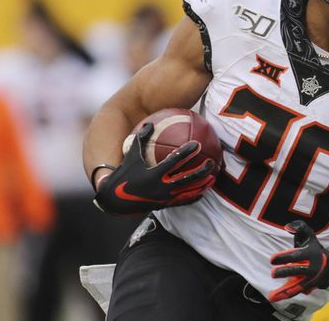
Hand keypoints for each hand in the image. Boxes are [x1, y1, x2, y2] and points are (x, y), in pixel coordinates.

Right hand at [93, 123, 215, 214]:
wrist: (116, 200)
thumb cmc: (124, 175)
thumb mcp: (131, 156)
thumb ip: (141, 139)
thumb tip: (149, 123)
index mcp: (153, 174)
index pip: (174, 162)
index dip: (186, 152)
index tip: (197, 144)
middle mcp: (161, 188)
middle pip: (186, 179)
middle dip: (201, 171)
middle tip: (211, 162)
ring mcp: (164, 198)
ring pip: (188, 192)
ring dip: (201, 185)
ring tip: (213, 178)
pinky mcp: (165, 206)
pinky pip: (183, 201)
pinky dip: (194, 197)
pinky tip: (202, 192)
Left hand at [269, 220, 328, 300]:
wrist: (328, 266)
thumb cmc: (314, 249)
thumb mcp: (309, 236)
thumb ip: (300, 228)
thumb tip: (289, 226)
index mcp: (310, 254)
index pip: (296, 256)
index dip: (285, 257)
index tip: (272, 259)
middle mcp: (310, 268)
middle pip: (297, 271)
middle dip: (285, 272)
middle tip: (273, 274)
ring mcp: (308, 279)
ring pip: (296, 286)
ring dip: (284, 291)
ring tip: (272, 296)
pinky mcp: (305, 287)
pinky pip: (294, 292)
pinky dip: (284, 296)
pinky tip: (273, 298)